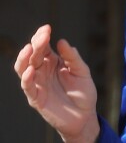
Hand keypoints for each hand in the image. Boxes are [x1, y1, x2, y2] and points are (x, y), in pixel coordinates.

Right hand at [14, 25, 99, 142]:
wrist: (84, 115)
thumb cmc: (83, 91)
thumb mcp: (81, 70)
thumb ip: (72, 57)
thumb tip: (62, 41)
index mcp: (53, 61)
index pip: (43, 46)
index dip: (42, 36)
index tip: (46, 28)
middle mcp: (43, 70)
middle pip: (34, 54)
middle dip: (36, 44)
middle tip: (42, 35)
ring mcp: (38, 84)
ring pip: (23, 69)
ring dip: (24, 59)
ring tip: (29, 49)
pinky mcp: (36, 98)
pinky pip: (28, 87)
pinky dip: (27, 78)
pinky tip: (31, 70)